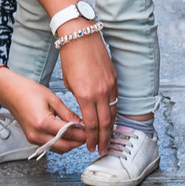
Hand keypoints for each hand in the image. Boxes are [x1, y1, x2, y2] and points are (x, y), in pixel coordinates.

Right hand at [0, 68, 84, 150]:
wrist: (11, 92)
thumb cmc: (29, 91)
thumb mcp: (53, 99)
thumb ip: (68, 114)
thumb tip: (82, 125)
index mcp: (43, 123)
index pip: (69, 134)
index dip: (83, 134)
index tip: (92, 130)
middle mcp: (37, 135)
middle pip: (65, 146)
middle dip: (79, 142)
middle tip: (88, 133)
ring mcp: (33, 139)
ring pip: (59, 149)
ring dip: (71, 144)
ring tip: (79, 133)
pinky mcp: (32, 140)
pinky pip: (51, 146)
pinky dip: (62, 143)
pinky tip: (68, 135)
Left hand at [57, 33, 117, 156]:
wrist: (80, 36)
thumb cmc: (70, 57)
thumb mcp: (68, 82)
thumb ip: (78, 98)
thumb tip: (84, 108)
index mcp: (86, 95)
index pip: (90, 124)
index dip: (91, 138)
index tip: (90, 147)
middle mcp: (100, 92)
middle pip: (105, 122)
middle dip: (103, 138)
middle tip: (101, 149)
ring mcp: (110, 85)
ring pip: (113, 112)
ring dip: (110, 128)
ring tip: (107, 138)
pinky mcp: (114, 78)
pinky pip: (116, 100)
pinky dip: (113, 112)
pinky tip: (110, 119)